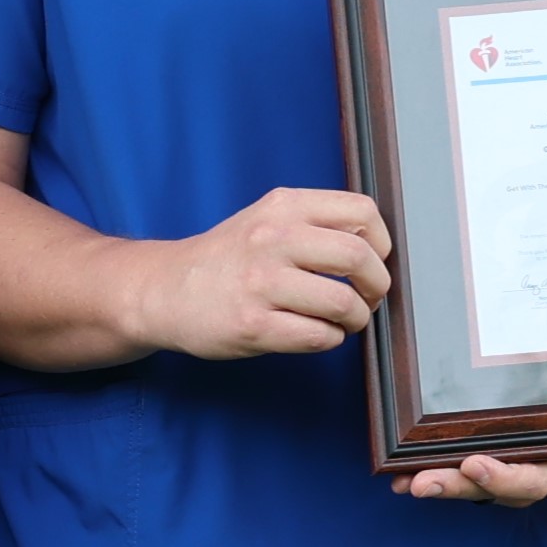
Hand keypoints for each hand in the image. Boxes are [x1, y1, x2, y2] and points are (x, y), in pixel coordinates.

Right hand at [129, 186, 393, 359]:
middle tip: (368, 299)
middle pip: (358, 256)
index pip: (361, 211)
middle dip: (376, 286)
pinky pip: (318, 336)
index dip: (381, 242)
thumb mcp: (267, 218)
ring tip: (342, 321)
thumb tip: (377, 249)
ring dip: (355, 319)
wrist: (165, 290)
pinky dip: (330, 340)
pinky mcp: (253, 325)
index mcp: (284, 206)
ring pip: (343, 303)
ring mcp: (262, 283)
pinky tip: (316, 333)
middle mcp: (273, 238)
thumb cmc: (227, 259)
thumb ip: (315, 223)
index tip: (374, 261)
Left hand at [393, 453, 546, 506]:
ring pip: (469, 486)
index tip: (473, 464)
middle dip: (452, 485)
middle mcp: (526, 478)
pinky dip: (431, 474)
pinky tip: (401, 475)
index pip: (529, 481)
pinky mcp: (487, 470)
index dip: (500, 478)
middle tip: (419, 483)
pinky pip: (459, 476)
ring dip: (435, 482)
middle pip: (487, 490)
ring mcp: (505, 478)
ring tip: (402, 481)